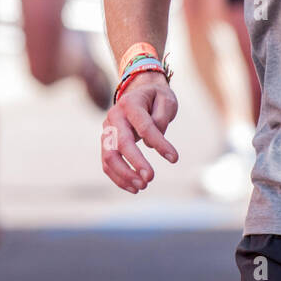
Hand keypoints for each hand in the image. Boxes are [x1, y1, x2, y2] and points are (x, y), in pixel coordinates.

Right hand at [100, 72, 178, 192]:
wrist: (138, 92)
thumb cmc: (156, 98)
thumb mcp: (166, 100)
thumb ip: (161, 117)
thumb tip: (151, 143)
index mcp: (130, 103)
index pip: (144, 126)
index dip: (159, 143)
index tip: (174, 158)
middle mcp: (114, 116)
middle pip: (120, 143)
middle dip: (135, 162)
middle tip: (150, 178)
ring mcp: (107, 130)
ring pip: (109, 156)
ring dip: (124, 174)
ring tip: (143, 187)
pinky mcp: (106, 143)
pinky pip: (107, 163)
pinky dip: (118, 178)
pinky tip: (134, 188)